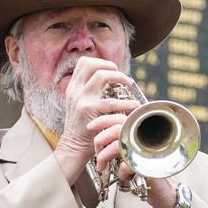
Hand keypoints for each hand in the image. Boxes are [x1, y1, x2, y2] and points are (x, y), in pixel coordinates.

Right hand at [51, 57, 140, 181]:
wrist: (73, 146)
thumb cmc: (81, 126)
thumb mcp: (79, 104)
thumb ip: (88, 91)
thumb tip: (107, 78)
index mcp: (73, 87)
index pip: (84, 62)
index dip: (100, 62)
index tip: (111, 69)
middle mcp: (76, 90)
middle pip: (92, 65)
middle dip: (110, 66)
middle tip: (121, 76)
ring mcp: (82, 99)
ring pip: (101, 75)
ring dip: (119, 77)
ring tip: (129, 84)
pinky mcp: (90, 111)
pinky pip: (112, 102)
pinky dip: (126, 102)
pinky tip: (134, 105)